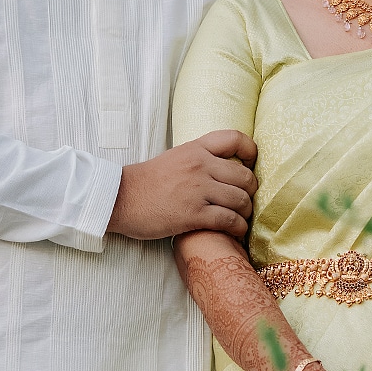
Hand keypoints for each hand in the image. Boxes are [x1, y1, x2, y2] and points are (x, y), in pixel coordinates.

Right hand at [107, 131, 257, 239]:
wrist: (120, 198)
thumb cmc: (146, 182)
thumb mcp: (174, 158)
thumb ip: (198, 158)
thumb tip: (222, 166)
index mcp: (195, 149)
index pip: (234, 139)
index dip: (250, 151)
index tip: (251, 164)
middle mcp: (200, 166)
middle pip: (245, 176)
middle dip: (251, 191)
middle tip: (246, 200)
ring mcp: (198, 190)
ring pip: (241, 200)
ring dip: (246, 212)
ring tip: (242, 219)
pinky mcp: (193, 214)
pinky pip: (229, 220)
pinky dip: (239, 228)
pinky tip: (237, 232)